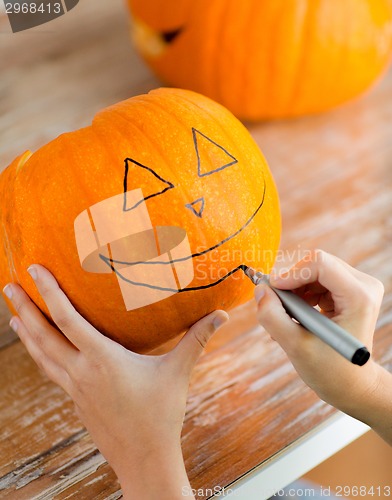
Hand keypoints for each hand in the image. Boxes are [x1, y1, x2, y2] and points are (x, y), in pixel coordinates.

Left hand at [3, 265, 228, 498]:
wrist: (144, 459)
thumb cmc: (161, 415)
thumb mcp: (179, 372)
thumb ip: (197, 339)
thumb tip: (222, 313)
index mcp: (102, 360)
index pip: (67, 319)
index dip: (49, 293)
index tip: (34, 271)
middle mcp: (81, 372)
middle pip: (43, 335)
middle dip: (23, 308)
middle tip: (9, 285)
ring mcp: (74, 388)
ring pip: (40, 354)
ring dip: (25, 330)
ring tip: (13, 312)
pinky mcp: (75, 399)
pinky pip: (49, 369)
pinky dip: (37, 353)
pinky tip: (36, 346)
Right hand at [255, 249, 391, 444]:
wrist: (352, 385)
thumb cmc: (331, 372)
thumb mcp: (296, 347)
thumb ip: (273, 317)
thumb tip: (260, 290)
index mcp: (358, 297)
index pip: (320, 263)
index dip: (291, 274)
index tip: (272, 291)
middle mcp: (363, 285)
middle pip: (316, 264)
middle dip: (291, 283)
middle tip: (275, 306)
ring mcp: (357, 287)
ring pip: (313, 270)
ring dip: (294, 290)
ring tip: (286, 317)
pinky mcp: (348, 290)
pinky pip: (316, 279)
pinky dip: (299, 294)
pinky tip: (295, 316)